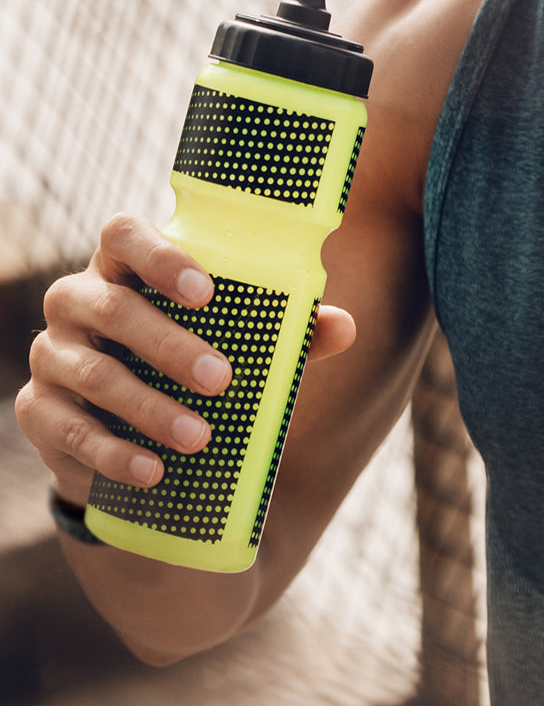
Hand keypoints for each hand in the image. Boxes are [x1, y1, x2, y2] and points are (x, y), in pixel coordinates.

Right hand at [15, 213, 353, 503]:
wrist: (134, 436)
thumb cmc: (191, 366)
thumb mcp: (240, 346)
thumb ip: (290, 333)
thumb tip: (343, 327)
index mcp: (122, 267)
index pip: (122, 234)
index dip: (159, 255)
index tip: (207, 291)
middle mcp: (77, 301)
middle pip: (112, 308)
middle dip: (169, 344)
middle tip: (223, 379)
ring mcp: (53, 355)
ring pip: (94, 373)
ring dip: (150, 407)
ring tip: (200, 437)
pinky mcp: (38, 410)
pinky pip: (69, 429)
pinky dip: (115, 453)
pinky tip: (153, 471)